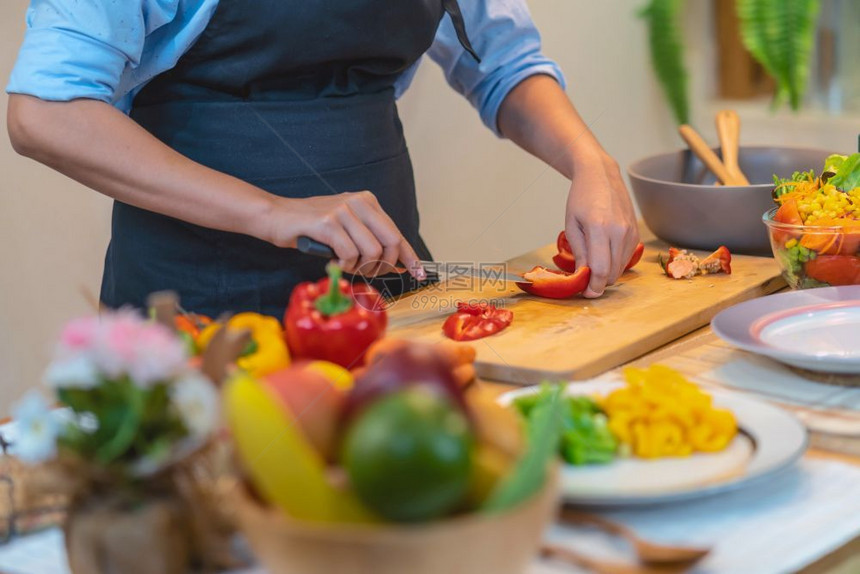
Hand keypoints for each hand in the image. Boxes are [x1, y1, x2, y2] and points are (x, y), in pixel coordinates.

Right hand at [263, 191, 425, 278]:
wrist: (276, 216)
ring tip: (344, 263)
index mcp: (367, 202)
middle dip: (382, 265)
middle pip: (390, 243)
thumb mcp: (347, 229)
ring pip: (371, 251)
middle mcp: (358, 202)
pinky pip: (349, 254)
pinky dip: (343, 264)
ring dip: (359, 266)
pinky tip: (332, 259)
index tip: (420, 272)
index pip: (396, 233)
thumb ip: (371, 241)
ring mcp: (343, 211)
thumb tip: (397, 263)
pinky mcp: (327, 223)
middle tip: (366, 271)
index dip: (410, 256)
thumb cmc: (311, 228)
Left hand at [564, 153, 638, 297]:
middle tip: (585, 281)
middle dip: (599, 283)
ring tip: (592, 265)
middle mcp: (620, 231)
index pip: (600, 269)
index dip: (593, 287)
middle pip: (612, 273)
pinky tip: (603, 254)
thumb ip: (579, 253)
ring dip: (607, 274)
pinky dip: (615, 263)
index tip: (586, 293)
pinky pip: (627, 258)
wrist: (600, 175)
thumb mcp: (571, 225)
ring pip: (621, 268)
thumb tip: (582, 277)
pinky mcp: (636, 233)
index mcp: (599, 228)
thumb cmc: (580, 199)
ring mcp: (631, 232)